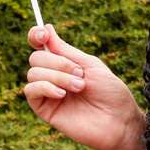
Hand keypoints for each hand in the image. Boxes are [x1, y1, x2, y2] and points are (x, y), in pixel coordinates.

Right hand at [23, 23, 144, 149]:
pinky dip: (45, 87)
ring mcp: (48, 93)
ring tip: (80, 87)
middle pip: (36, 58)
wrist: (119, 122)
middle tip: (80, 75)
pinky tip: (62, 94)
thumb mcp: (90, 65)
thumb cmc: (111, 94)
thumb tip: (46, 28)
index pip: (40, 45)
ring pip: (33, 73)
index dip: (36, 35)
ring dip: (58, 76)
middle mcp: (54, 77)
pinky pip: (30, 91)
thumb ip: (66, 49)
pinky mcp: (45, 109)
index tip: (43, 34)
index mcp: (65, 64)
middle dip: (58, 63)